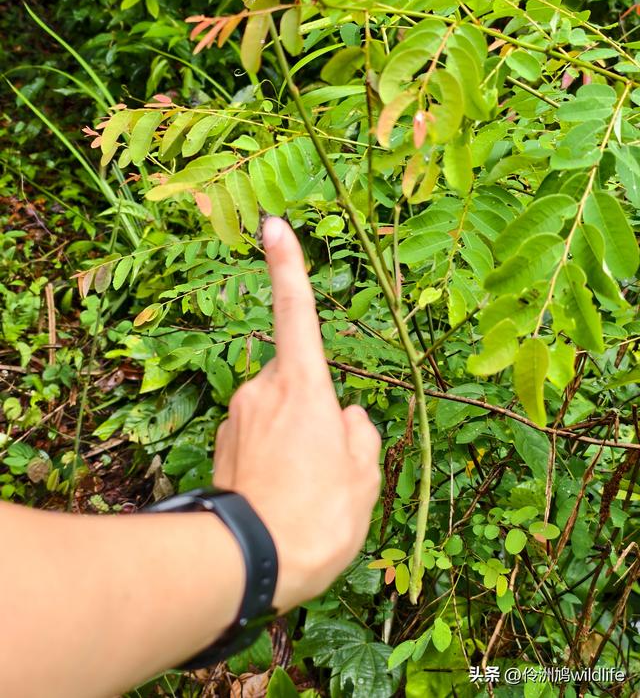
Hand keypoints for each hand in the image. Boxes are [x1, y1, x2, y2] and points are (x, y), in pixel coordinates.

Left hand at [213, 216, 380, 612]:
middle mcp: (263, 390)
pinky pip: (257, 436)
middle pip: (298, 380)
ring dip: (294, 437)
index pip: (296, 311)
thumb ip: (360, 434)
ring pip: (278, 411)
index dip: (287, 265)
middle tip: (327, 468)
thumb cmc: (317, 518)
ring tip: (304, 491)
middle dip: (315, 408)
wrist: (249, 564)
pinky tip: (280, 495)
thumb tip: (347, 417)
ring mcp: (236, 416)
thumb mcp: (364, 477)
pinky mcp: (219, 443)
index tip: (273, 225)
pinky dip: (271, 456)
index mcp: (304, 386)